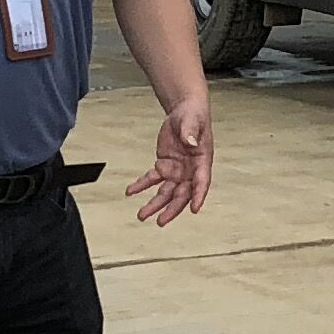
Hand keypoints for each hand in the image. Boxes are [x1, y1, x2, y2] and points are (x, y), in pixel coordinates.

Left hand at [126, 90, 211, 226]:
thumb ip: (190, 132)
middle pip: (182, 194)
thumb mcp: (192, 121)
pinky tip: (131, 191)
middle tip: (161, 221)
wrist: (184, 112)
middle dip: (171, 208)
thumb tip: (190, 143)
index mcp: (202, 161)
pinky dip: (141, 186)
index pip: (202, 182)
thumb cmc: (194, 116)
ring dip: (154, 204)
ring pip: (165, 192)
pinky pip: (151, 179)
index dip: (198, 195)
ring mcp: (176, 171)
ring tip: (142, 215)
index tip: (194, 209)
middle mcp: (190, 170)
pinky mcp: (164, 166)